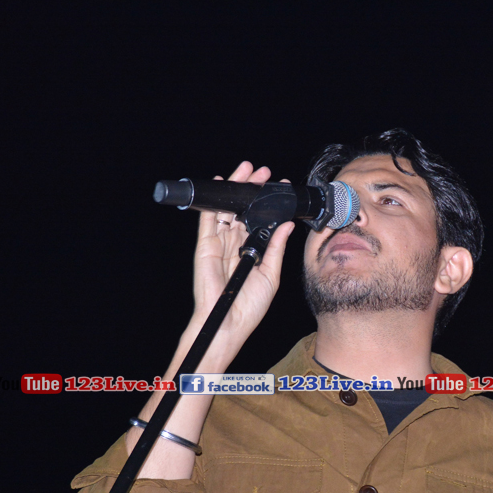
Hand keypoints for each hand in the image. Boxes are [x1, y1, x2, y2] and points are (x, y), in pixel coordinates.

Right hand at [188, 162, 294, 360]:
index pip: (259, 221)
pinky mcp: (205, 246)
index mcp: (252, 252)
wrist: (228, 323)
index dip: (267, 204)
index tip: (279, 187)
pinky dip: (212, 202)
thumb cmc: (249, 306)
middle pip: (242, 211)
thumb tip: (287, 224)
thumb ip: (276, 247)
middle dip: (251, 190)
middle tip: (262, 172)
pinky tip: (219, 184)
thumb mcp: (271, 274)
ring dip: (235, 189)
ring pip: (226, 210)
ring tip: (246, 170)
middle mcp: (235, 245)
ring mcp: (219, 244)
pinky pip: (208, 219)